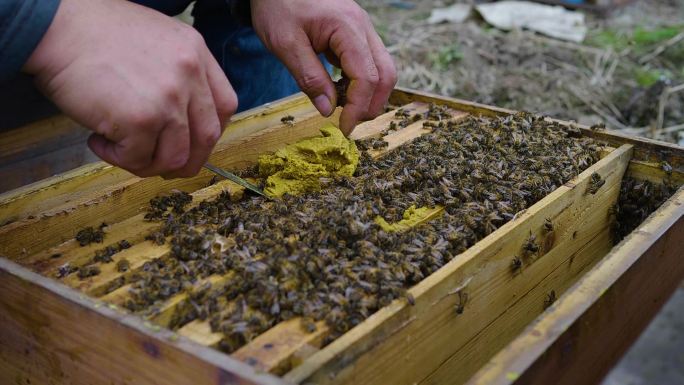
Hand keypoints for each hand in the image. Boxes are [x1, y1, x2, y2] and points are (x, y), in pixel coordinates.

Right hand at [24, 0, 237, 177]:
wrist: (54, 27)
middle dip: (186, 161)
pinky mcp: (141, 119)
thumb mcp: (155, 41)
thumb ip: (178, 74)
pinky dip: (117, 158)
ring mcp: (168, 97)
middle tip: (161, 167)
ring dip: (146, 163)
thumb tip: (181, 121)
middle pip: (207, 137)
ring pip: (175, 157)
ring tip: (118, 148)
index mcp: (196, 52)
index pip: (225, 106)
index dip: (210, 132)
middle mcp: (190, 74)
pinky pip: (138, 158)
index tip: (190, 142)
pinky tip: (97, 140)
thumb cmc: (94, 36)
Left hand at [250, 0, 396, 134]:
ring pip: (383, 70)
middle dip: (370, 104)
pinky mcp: (357, 34)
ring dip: (369, 95)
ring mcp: (363, 30)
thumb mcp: (285, 44)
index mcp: (348, 27)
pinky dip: (361, 83)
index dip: (358, 108)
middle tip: (348, 123)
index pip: (367, 77)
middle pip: (386, 75)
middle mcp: (363, 27)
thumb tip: (328, 110)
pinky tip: (339, 90)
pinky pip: (370, 63)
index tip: (344, 128)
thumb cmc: (278, 5)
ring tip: (344, 109)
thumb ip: (308, 77)